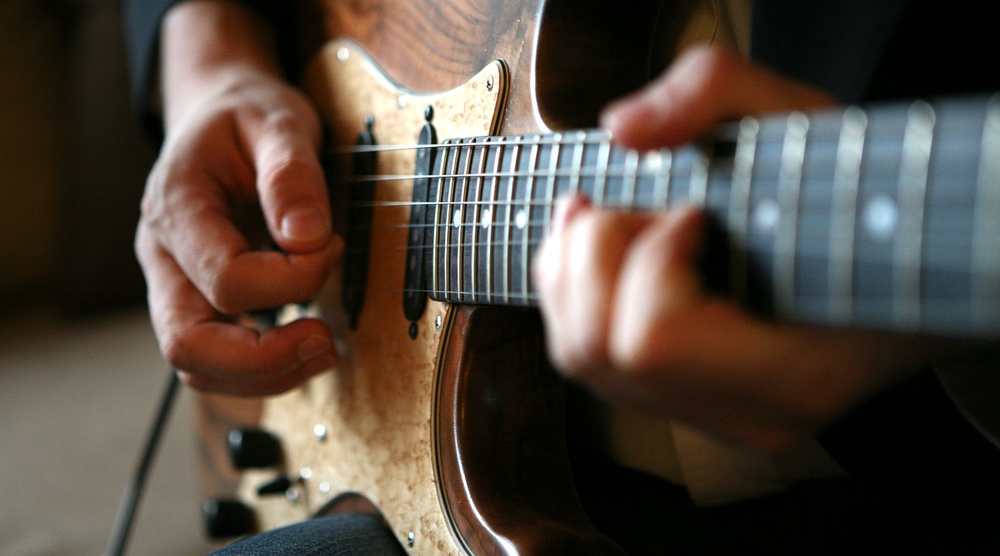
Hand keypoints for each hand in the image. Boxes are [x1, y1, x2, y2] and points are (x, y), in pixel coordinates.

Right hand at [135, 1, 340, 395]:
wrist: (219, 115)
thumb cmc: (247, 117)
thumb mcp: (276, 120)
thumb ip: (291, 173)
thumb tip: (306, 238)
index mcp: (176, 207)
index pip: (225, 277)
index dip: (291, 279)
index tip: (331, 246)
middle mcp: (162, 256)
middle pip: (187, 345)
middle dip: (264, 359)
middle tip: (326, 340)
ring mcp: (174, 285)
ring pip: (197, 366)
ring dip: (266, 374)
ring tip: (326, 348)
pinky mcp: (197, 301)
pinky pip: (216, 360)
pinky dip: (262, 369)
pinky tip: (306, 346)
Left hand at [533, 46, 954, 451]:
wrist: (896, 263)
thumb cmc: (853, 194)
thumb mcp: (799, 116)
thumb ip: (709, 91)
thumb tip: (621, 130)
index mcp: (794, 373)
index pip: (654, 337)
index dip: (654, 256)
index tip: (696, 210)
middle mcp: (745, 414)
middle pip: (599, 348)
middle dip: (599, 256)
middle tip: (649, 211)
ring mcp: (710, 417)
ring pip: (579, 357)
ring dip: (574, 270)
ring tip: (617, 219)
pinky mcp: (682, 402)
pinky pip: (584, 357)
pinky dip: (570, 289)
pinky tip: (601, 243)